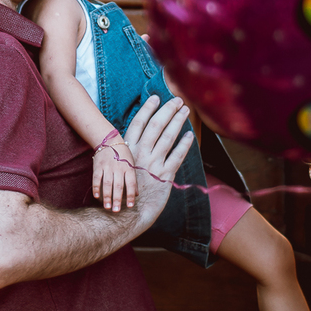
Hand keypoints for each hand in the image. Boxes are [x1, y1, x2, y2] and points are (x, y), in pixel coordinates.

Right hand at [93, 139, 136, 211]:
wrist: (109, 140)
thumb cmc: (123, 154)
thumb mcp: (131, 164)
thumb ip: (133, 179)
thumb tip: (136, 194)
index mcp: (128, 168)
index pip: (131, 183)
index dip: (130, 195)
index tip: (130, 206)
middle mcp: (118, 168)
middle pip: (118, 186)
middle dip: (117, 199)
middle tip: (116, 211)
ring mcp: (107, 167)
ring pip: (107, 184)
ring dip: (107, 197)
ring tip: (107, 207)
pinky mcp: (98, 166)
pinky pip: (96, 178)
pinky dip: (96, 188)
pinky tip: (96, 196)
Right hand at [123, 95, 193, 227]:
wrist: (127, 213)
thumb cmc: (123, 190)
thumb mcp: (121, 166)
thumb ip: (129, 151)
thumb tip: (135, 138)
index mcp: (129, 150)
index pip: (138, 123)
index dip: (148, 108)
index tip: (156, 97)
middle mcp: (140, 154)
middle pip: (156, 126)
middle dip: (168, 111)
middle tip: (177, 100)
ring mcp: (153, 164)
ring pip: (167, 137)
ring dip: (177, 122)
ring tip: (185, 111)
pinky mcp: (164, 176)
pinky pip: (177, 157)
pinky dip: (184, 145)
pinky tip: (190, 135)